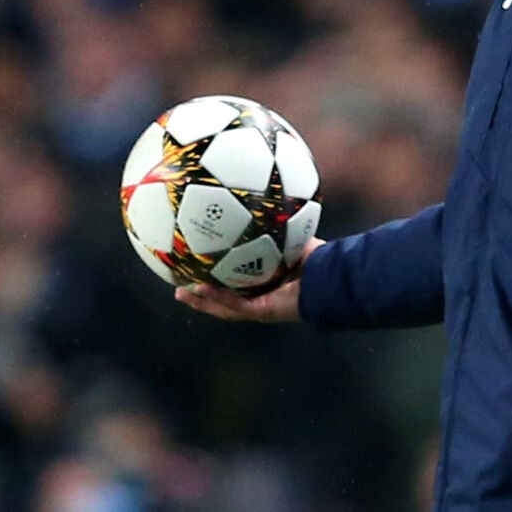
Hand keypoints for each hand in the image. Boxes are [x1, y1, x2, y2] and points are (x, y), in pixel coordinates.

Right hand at [175, 237, 322, 322]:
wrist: (331, 275)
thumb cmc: (318, 257)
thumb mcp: (290, 236)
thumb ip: (274, 224)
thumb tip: (261, 200)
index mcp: (267, 281)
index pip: (237, 281)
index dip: (218, 278)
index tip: (198, 267)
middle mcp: (262, 296)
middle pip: (225, 299)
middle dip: (202, 294)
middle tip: (180, 286)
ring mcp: (261, 306)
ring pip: (224, 307)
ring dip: (202, 301)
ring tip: (180, 293)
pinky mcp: (263, 311)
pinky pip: (235, 306)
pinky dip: (217, 298)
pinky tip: (199, 288)